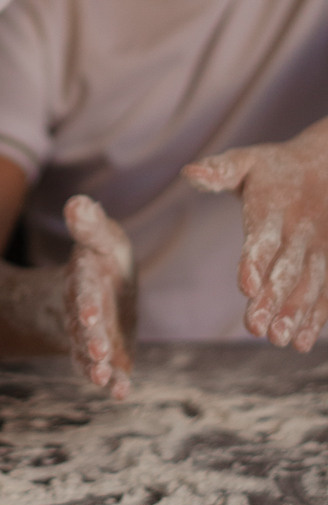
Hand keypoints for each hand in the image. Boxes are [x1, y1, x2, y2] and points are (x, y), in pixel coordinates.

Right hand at [63, 195, 134, 399]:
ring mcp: (93, 335)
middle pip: (83, 325)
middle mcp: (83, 309)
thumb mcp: (100, 236)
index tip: (90, 314)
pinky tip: (121, 394)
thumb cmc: (103, 255)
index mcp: (84, 277)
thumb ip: (90, 225)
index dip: (86, 302)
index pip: (83, 289)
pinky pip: (108, 369)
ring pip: (89, 352)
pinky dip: (114, 382)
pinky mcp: (108, 353)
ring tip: (103, 379)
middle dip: (89, 338)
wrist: (98, 284)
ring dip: (95, 365)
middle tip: (98, 352)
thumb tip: (77, 202)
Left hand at [183, 128, 327, 351]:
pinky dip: (316, 317)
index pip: (262, 238)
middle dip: (273, 299)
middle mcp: (299, 232)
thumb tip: (190, 171)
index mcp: (273, 209)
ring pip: (309, 285)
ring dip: (295, 313)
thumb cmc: (272, 170)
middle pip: (286, 269)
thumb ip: (219, 171)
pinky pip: (325, 291)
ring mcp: (318, 249)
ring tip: (279, 340)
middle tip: (257, 329)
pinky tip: (301, 342)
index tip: (246, 288)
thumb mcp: (245, 162)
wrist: (325, 164)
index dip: (255, 262)